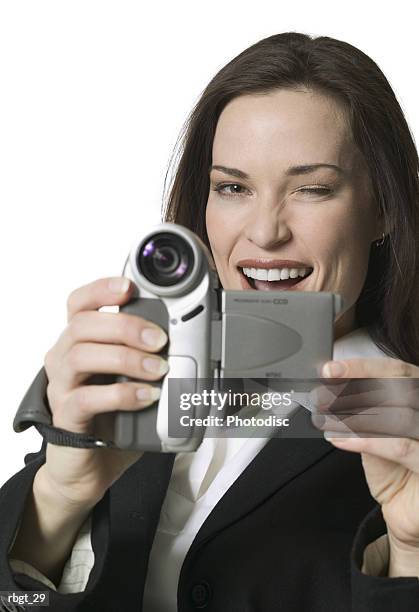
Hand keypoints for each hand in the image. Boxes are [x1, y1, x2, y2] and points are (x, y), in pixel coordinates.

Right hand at [40, 276, 168, 506]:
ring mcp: (61, 388)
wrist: (90, 468)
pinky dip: (121, 394)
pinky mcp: (66, 418)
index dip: (101, 289)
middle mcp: (64, 359)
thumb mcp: (134, 380)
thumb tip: (196, 344)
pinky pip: (87, 398)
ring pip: (81, 356)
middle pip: (82, 325)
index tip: (129, 287)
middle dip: (126, 326)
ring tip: (158, 369)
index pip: (79, 304)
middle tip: (160, 339)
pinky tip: (146, 396)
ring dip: (126, 358)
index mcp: (80, 343)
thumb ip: (152, 358)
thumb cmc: (114, 419)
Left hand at [311, 357, 418, 573]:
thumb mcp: (375, 434)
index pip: (398, 371)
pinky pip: (400, 446)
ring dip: (355, 415)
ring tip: (325, 418)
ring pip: (400, 415)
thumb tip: (327, 390)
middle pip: (399, 388)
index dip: (363, 366)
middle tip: (321, 394)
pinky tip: (340, 439)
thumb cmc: (395, 472)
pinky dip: (366, 440)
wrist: (408, 516)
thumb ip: (360, 411)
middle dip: (354, 388)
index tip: (331, 368)